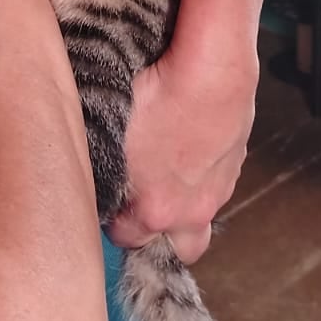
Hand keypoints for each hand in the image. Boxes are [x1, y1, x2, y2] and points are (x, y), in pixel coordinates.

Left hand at [105, 41, 258, 263]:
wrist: (212, 70)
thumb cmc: (159, 95)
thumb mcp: (110, 131)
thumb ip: (101, 167)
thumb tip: (83, 173)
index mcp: (156, 209)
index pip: (126, 239)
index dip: (115, 218)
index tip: (109, 200)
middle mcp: (192, 210)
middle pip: (178, 249)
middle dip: (160, 233)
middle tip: (141, 200)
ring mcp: (219, 188)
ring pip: (201, 216)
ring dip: (185, 204)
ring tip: (167, 169)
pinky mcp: (236, 164)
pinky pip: (218, 185)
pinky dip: (204, 176)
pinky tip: (189, 147)